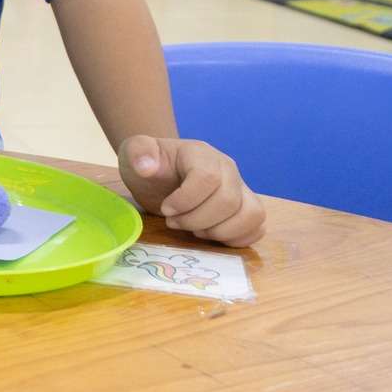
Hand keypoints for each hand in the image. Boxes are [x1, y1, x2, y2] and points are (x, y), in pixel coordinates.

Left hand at [119, 136, 266, 246]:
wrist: (160, 172)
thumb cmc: (149, 164)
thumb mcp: (134, 153)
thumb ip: (138, 153)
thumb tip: (147, 166)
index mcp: (201, 154)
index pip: (208, 178)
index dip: (186, 200)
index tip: (166, 209)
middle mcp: (228, 169)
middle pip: (229, 201)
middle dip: (197, 220)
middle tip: (174, 222)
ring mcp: (241, 189)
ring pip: (251, 214)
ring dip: (220, 231)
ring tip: (195, 231)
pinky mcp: (245, 208)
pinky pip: (258, 227)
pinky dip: (237, 238)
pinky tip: (211, 235)